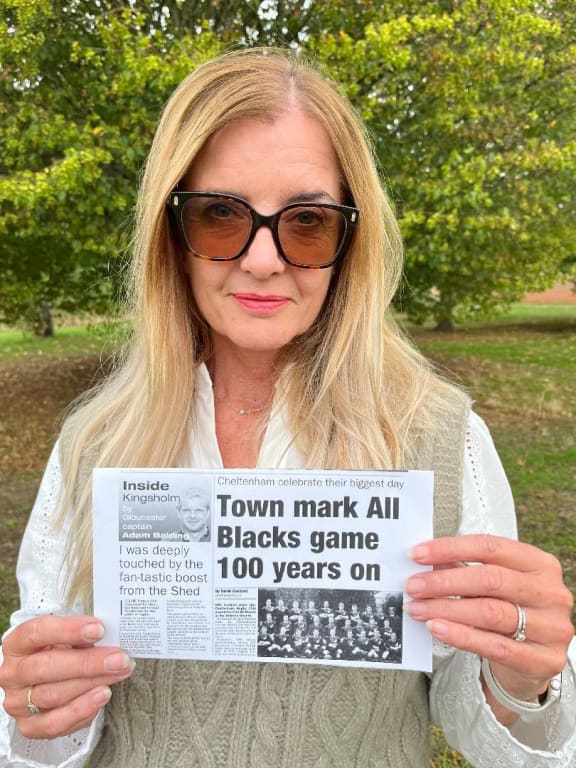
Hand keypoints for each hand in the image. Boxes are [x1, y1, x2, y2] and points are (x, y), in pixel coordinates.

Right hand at [0, 615, 134, 738]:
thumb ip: (80, 636)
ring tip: (118, 674)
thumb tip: (109, 637)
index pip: (37, 632)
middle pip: (46, 667)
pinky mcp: (29, 726)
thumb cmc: (57, 651)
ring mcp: (18, 702)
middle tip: (118, 658)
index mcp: (18, 643)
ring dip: (91, 685)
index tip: (99, 629)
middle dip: (88, 662)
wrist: (45, 678)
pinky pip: (55, 723)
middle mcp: (12, 673)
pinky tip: (102, 696)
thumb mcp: (64, 636)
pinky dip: (82, 710)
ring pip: (53, 695)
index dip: (68, 630)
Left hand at [405, 535, 573, 707]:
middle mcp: (550, 592)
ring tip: (418, 609)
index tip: (417, 554)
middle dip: (444, 582)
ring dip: (446, 609)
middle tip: (413, 587)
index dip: (450, 548)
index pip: (490, 547)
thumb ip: (463, 568)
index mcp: (539, 563)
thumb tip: (425, 558)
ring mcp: (552, 627)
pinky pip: (496, 647)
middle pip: (490, 579)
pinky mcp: (546, 659)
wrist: (534, 660)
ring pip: (491, 613)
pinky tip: (437, 629)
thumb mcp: (492, 585)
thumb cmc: (510, 610)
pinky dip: (461, 636)